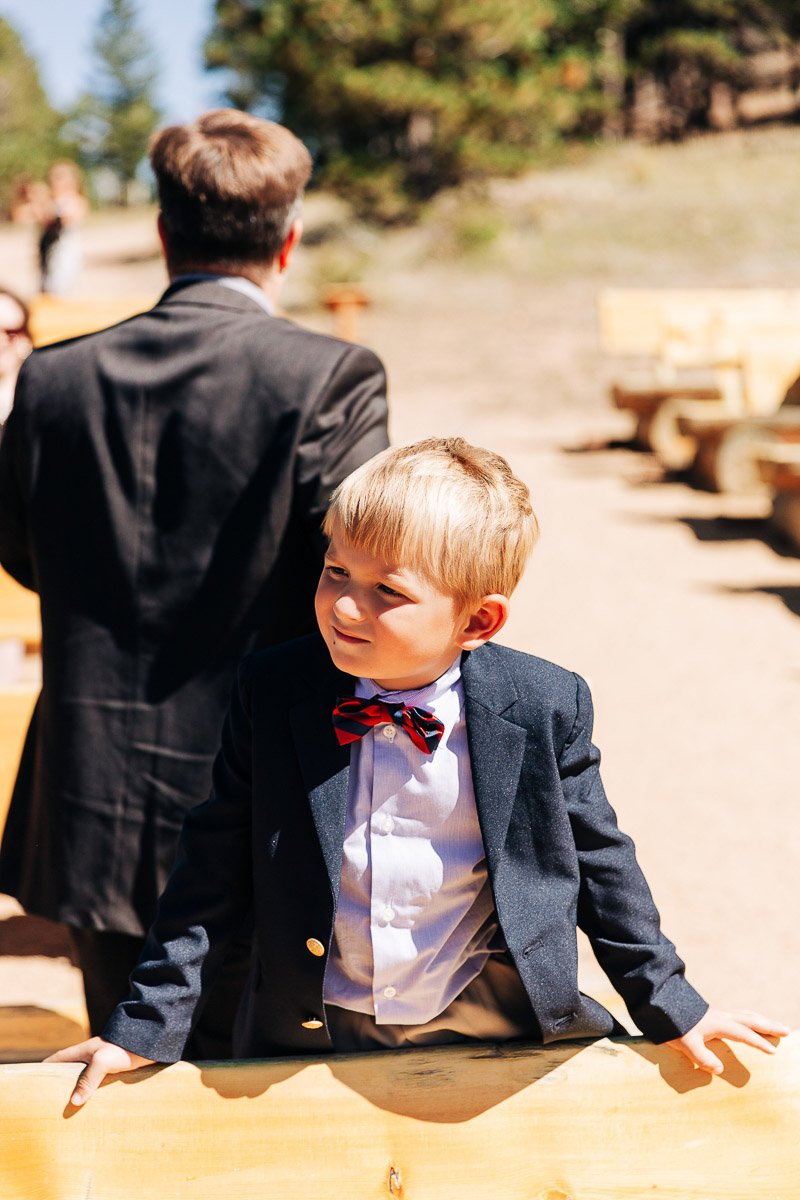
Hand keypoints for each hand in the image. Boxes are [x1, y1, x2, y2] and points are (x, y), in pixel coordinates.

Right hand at [44, 1037, 154, 1105]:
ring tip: (69, 1112)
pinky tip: (93, 1108)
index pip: (56, 1060)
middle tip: (48, 1105)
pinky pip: (98, 1084)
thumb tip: (74, 1102)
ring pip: (84, 1079)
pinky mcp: (114, 1071)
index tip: (32, 1083)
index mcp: (82, 1051)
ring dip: (78, 1092)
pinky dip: (93, 1094)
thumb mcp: (103, 1061)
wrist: (152, 1040)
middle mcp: (90, 1057)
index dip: (44, 1070)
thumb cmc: (125, 1047)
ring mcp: (102, 1064)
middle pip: (69, 1072)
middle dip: (59, 1085)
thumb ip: (88, 1079)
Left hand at [667, 1007, 790, 1074]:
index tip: (774, 1052)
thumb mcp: (686, 1044)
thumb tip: (719, 1070)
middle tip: (788, 1030)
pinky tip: (749, 1022)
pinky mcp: (713, 1014)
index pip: (744, 1034)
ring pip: (746, 1015)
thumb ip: (702, 1057)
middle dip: (770, 1026)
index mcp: (719, 1023)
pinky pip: (738, 1015)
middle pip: (751, 1019)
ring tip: (775, 1026)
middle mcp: (722, 1016)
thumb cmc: (674, 1026)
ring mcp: (718, 1014)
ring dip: (761, 1020)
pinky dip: (750, 1018)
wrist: (660, 1006)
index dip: (758, 1043)